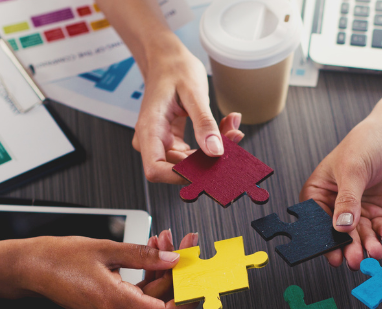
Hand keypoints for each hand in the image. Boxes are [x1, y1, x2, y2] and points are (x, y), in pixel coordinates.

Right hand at [21, 230, 198, 308]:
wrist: (32, 267)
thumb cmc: (58, 259)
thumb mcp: (107, 249)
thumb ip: (145, 255)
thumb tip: (174, 258)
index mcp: (115, 302)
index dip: (187, 299)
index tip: (200, 279)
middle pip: (161, 299)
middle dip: (177, 270)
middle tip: (186, 243)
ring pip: (152, 294)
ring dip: (164, 268)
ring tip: (165, 239)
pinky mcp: (111, 306)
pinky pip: (139, 293)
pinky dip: (149, 273)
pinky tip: (153, 250)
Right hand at [133, 44, 243, 183]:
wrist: (166, 59)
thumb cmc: (174, 69)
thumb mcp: (193, 92)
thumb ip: (204, 123)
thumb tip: (215, 151)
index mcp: (149, 128)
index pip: (156, 169)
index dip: (180, 175)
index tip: (208, 167)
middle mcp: (152, 140)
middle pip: (177, 168)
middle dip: (207, 160)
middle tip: (232, 138)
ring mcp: (162, 142)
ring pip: (188, 163)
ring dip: (213, 152)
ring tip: (231, 129)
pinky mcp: (173, 141)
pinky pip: (192, 153)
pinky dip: (211, 145)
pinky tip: (225, 129)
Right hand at [300, 118, 381, 269]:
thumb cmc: (367, 142)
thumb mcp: (352, 169)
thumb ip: (347, 200)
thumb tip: (342, 225)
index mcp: (320, 193)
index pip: (316, 221)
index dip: (323, 238)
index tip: (332, 252)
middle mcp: (337, 207)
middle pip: (339, 235)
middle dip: (347, 248)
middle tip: (354, 259)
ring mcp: (359, 213)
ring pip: (360, 237)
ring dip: (367, 246)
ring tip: (373, 251)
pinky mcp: (378, 216)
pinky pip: (379, 231)